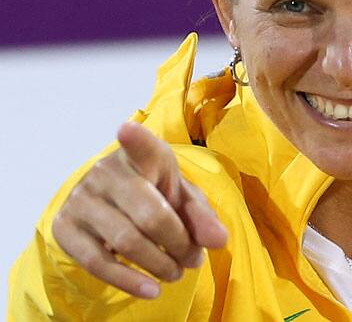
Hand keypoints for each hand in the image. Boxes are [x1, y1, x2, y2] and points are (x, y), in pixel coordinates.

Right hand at [52, 122, 227, 298]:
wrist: (110, 206)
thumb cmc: (154, 196)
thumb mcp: (183, 200)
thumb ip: (203, 217)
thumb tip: (217, 241)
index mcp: (141, 156)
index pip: (141, 146)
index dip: (135, 139)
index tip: (127, 130)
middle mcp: (106, 172)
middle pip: (150, 215)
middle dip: (179, 243)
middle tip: (193, 260)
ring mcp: (81, 199)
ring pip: (126, 241)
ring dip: (159, 264)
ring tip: (176, 273)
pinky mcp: (65, 228)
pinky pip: (98, 262)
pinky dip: (129, 281)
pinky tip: (152, 290)